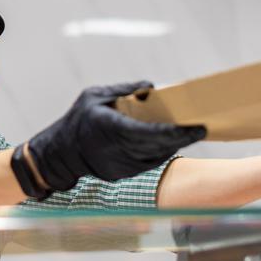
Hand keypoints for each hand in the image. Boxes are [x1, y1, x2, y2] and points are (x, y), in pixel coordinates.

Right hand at [28, 81, 206, 190]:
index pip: (152, 132)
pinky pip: (149, 163)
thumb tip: (150, 86)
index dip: (177, 132)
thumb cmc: (77, 120)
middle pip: (160, 146)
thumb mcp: (94, 95)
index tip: (197, 127)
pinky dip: (161, 153)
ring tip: (190, 133)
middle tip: (201, 128)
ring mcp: (121, 165)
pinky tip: (171, 142)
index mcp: (111, 126)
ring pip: (157, 156)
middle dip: (182, 138)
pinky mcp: (122, 174)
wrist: (59, 155)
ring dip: (174, 145)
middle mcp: (118, 149)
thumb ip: (123, 89)